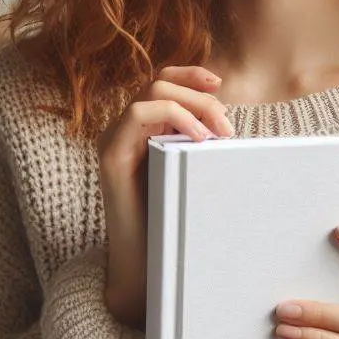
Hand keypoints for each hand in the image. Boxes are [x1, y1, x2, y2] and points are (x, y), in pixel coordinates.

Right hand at [96, 65, 234, 328]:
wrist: (144, 264)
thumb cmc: (171, 221)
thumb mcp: (190, 172)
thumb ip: (198, 146)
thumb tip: (227, 125)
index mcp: (142, 129)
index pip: (162, 81)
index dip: (190, 74)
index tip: (219, 82)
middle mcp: (124, 129)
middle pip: (162, 81)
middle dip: (202, 97)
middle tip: (228, 129)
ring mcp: (114, 139)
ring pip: (153, 91)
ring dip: (193, 105)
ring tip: (216, 134)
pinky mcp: (110, 155)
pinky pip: (138, 114)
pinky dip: (174, 116)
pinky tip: (198, 139)